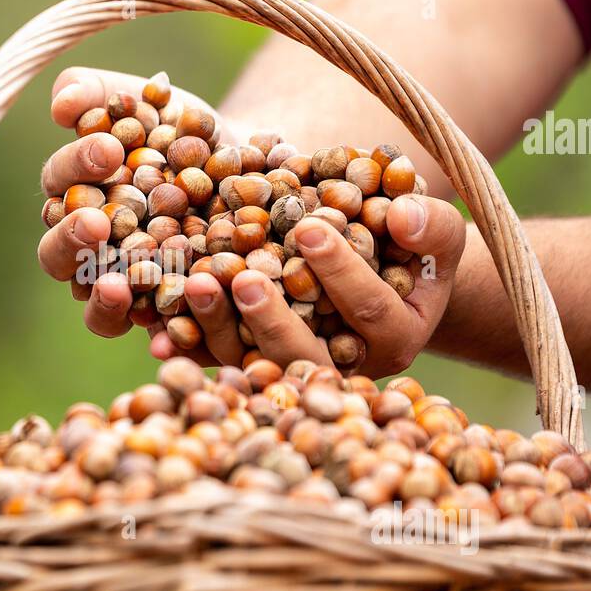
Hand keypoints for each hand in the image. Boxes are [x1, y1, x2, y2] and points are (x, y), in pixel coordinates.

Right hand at [37, 67, 223, 339]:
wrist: (254, 172)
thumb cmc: (186, 131)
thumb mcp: (150, 101)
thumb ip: (101, 93)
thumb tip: (62, 101)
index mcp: (73, 198)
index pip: (58, 185)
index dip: (77, 167)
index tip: (109, 148)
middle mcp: (89, 254)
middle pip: (59, 257)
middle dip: (73, 239)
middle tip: (97, 222)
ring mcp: (127, 295)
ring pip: (97, 310)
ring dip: (101, 300)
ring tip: (116, 286)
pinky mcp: (170, 324)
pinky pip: (159, 339)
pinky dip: (161, 337)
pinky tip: (168, 333)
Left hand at [148, 194, 466, 375]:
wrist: (383, 276)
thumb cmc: (412, 248)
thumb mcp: (433, 232)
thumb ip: (430, 224)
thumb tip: (402, 217)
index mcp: (395, 339)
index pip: (368, 309)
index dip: (340, 271)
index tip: (308, 228)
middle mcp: (344, 368)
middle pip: (306, 353)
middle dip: (273, 316)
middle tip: (243, 275)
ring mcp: (294, 374)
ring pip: (255, 363)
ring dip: (220, 329)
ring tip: (193, 285)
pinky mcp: (253, 369)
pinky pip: (218, 363)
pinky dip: (188, 348)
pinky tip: (157, 333)